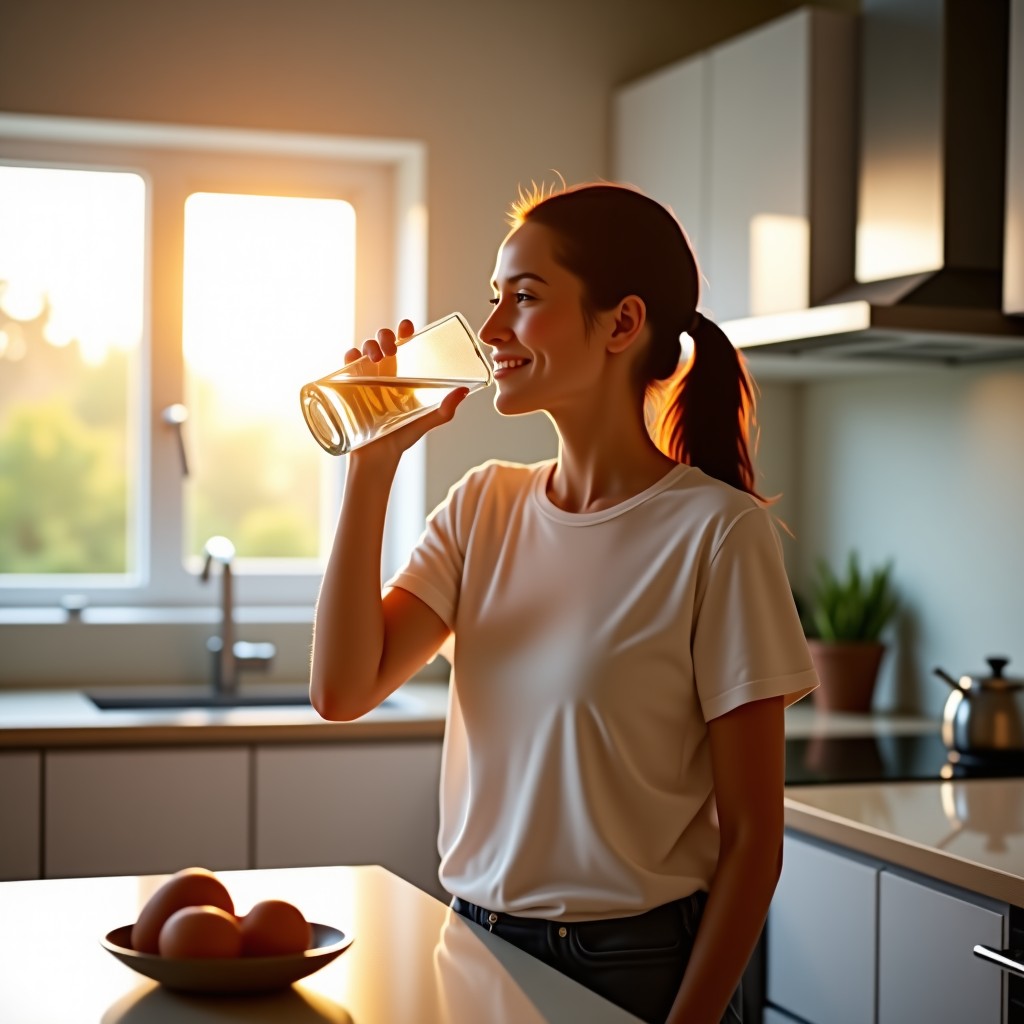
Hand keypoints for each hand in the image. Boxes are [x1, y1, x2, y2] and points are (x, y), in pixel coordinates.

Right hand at [346, 319, 469, 463]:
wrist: (378, 457)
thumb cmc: (402, 437)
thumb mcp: (426, 420)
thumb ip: (445, 409)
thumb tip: (464, 391)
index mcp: (402, 375)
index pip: (403, 345)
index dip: (404, 331)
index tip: (408, 326)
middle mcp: (383, 373)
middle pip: (382, 342)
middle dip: (385, 336)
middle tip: (393, 348)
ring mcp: (365, 378)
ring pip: (364, 349)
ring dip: (369, 345)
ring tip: (378, 357)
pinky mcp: (349, 387)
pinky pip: (347, 365)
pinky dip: (349, 356)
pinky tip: (355, 358)